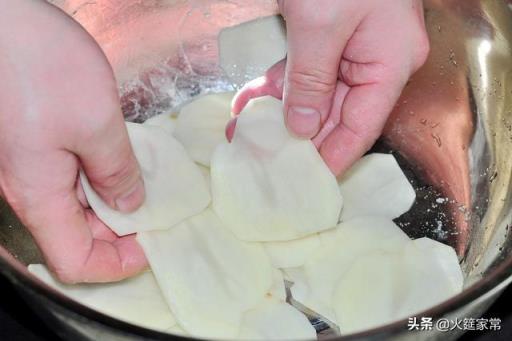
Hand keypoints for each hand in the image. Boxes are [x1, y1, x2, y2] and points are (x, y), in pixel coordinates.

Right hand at [0, 1, 146, 282]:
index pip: (75, 261)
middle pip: (77, 237)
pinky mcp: (35, 144)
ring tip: (147, 186)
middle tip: (159, 213)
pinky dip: (100, 178)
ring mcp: (31, 166)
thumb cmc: (36, 64)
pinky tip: (123, 161)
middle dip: (120, 234)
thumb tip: (130, 204)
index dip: (116, 265)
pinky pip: (70, 178)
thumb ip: (117, 170)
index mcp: (39, 195)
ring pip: (75, 208)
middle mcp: (31, 188)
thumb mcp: (95, 122)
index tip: (150, 247)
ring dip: (113, 204)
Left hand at [229, 0, 428, 175]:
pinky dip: (276, 87)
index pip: (362, 126)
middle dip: (297, 138)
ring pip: (314, 95)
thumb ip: (310, 81)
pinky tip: (250, 104)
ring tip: (245, 136)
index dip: (333, 157)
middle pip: (336, 114)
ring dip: (280, 115)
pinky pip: (301, 71)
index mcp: (389, 62)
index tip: (305, 181)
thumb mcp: (320, 25)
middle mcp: (373, 60)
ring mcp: (348, 48)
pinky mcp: (323, 35)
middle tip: (263, 161)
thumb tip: (302, 128)